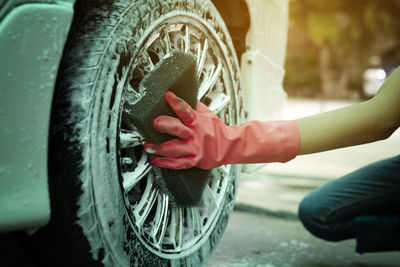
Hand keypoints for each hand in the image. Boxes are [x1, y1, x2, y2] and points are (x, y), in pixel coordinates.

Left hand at [145, 91, 300, 169]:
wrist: (229, 146)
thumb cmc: (215, 129)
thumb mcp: (206, 114)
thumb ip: (193, 105)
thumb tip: (182, 92)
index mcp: (197, 120)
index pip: (186, 109)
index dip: (176, 102)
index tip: (167, 95)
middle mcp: (195, 134)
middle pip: (178, 129)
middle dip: (165, 125)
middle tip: (155, 123)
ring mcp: (194, 148)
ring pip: (175, 149)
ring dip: (159, 148)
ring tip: (147, 146)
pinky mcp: (194, 160)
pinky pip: (178, 163)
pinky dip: (166, 163)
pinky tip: (156, 160)